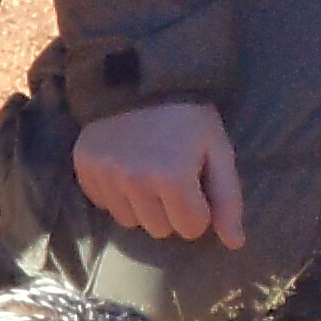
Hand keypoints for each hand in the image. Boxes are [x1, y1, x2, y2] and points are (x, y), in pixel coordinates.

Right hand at [71, 99, 247, 249]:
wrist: (140, 76)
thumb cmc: (188, 115)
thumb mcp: (218, 149)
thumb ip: (228, 199)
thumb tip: (235, 244)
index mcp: (172, 178)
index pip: (191, 228)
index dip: (199, 209)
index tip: (196, 182)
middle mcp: (134, 182)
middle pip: (160, 230)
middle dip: (171, 210)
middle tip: (173, 175)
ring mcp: (106, 176)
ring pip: (130, 221)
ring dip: (143, 205)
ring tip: (149, 170)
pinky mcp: (84, 169)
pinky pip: (104, 205)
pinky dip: (117, 194)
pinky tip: (126, 165)